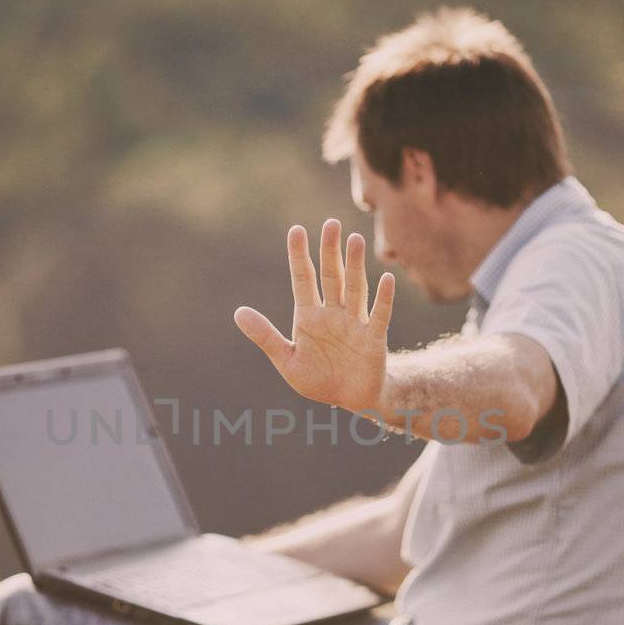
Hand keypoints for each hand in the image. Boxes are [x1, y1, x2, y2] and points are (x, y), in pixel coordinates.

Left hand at [234, 219, 394, 412]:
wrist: (350, 400)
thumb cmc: (319, 379)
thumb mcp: (287, 360)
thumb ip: (265, 336)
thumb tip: (237, 312)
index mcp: (309, 316)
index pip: (303, 279)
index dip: (299, 256)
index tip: (296, 230)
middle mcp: (333, 313)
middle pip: (331, 276)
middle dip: (330, 251)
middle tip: (331, 223)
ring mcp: (354, 323)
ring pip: (355, 289)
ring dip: (355, 266)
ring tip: (355, 240)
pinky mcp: (373, 339)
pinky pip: (379, 315)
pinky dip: (383, 298)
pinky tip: (386, 279)